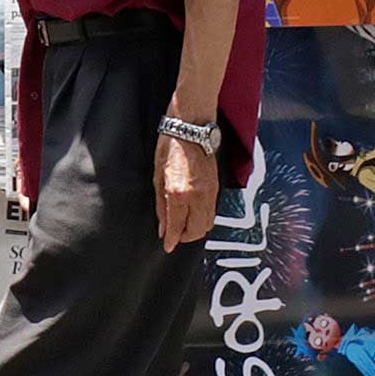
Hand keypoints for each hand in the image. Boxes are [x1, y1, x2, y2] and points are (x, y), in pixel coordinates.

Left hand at [156, 126, 217, 249]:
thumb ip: (161, 205)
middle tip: (174, 236)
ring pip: (207, 224)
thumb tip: (162, 227)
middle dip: (185, 237)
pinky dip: (203, 218)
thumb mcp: (157, 177)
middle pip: (196, 231)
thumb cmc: (170, 147)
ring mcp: (210, 193)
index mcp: (179, 193)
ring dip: (195, 229)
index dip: (172, 240)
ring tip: (182, 225)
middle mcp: (198, 196)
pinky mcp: (217, 188)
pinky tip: (192, 213)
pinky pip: (212, 213)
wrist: (191, 129)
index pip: (177, 226)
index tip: (167, 246)